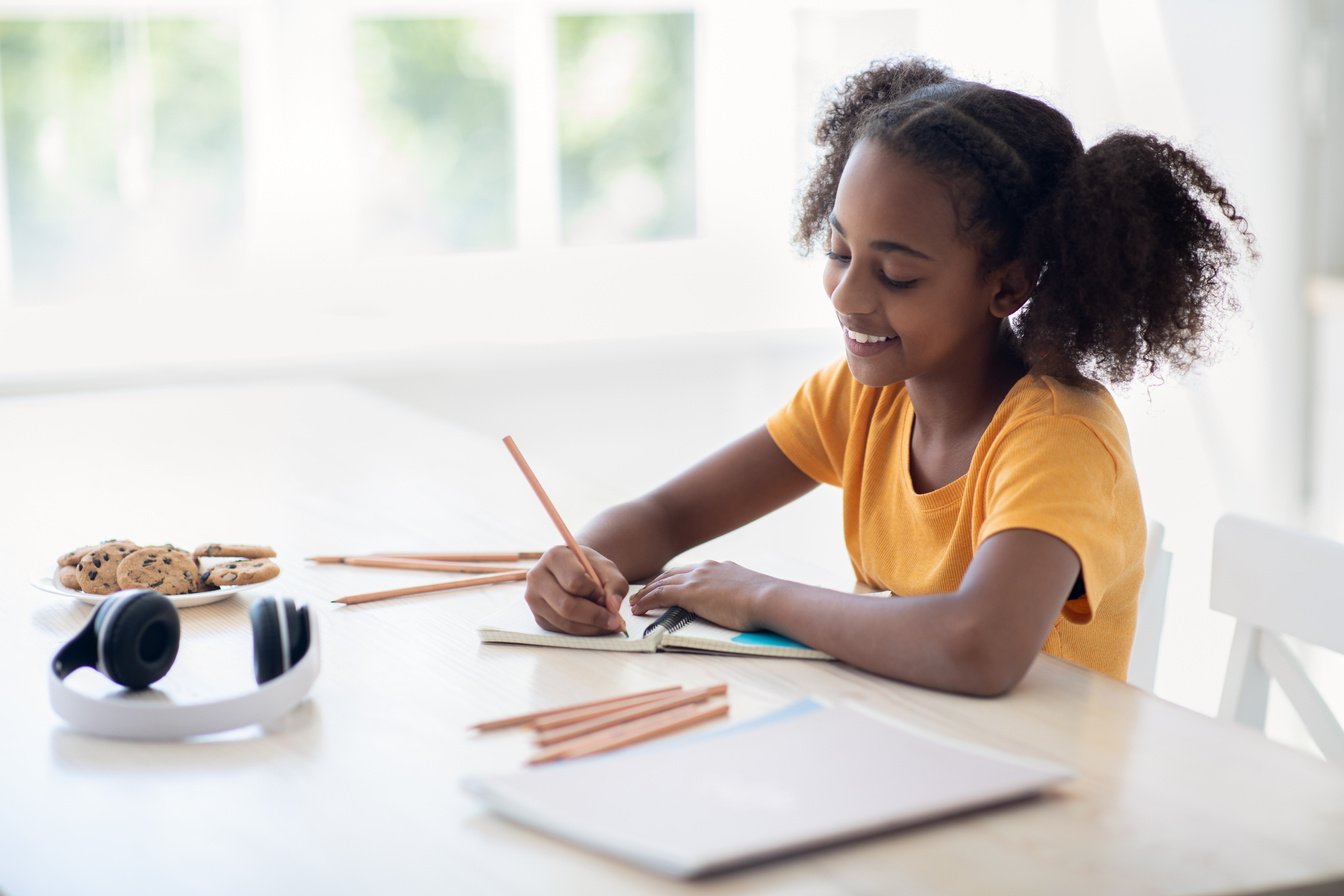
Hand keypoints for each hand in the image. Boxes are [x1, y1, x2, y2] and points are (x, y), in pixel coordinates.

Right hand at [524, 545, 628, 634]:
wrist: (575, 570)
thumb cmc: (591, 568)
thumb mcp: (607, 569)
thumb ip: (615, 584)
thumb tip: (613, 607)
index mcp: (555, 556)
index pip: (575, 581)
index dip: (594, 591)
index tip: (604, 594)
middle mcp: (538, 577)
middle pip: (567, 605)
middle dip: (595, 616)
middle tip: (615, 621)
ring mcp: (534, 599)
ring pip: (565, 622)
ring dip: (591, 627)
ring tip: (608, 623)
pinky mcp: (539, 617)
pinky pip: (562, 631)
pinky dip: (583, 631)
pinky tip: (595, 625)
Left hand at [628, 560, 774, 632]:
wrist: (769, 597)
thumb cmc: (766, 601)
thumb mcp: (749, 592)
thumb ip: (737, 593)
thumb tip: (740, 603)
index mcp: (718, 568)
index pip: (688, 572)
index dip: (673, 580)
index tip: (663, 587)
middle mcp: (704, 568)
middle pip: (670, 575)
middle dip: (654, 585)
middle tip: (641, 594)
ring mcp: (696, 578)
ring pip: (661, 583)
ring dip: (645, 594)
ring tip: (634, 603)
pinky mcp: (690, 592)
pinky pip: (660, 595)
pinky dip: (646, 601)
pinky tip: (638, 609)